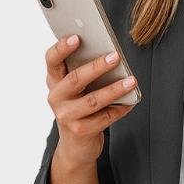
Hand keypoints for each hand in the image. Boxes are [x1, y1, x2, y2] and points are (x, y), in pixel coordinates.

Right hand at [45, 36, 137, 168]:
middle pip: (76, 79)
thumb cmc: (78, 109)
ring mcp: (66, 116)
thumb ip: (82, 72)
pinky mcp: (81, 131)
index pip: (52, 60)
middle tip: (115, 56)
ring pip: (93, 100)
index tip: (76, 37)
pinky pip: (105, 118)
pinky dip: (120, 109)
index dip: (61, 48)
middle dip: (97, 66)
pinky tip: (131, 102)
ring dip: (115, 89)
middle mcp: (56, 98)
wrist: (75, 146)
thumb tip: (108, 55)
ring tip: (131, 81)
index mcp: (53, 81)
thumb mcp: (74, 90)